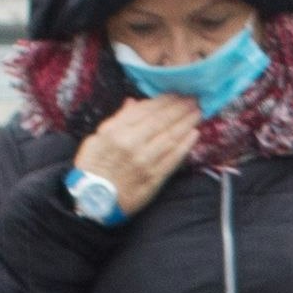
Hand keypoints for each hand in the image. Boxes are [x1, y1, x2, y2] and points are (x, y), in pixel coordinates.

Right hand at [71, 94, 200, 219]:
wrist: (94, 199)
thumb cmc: (94, 166)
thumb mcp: (97, 138)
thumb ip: (118, 120)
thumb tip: (134, 102)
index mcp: (116, 132)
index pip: (145, 111)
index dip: (164, 101)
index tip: (177, 93)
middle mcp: (131, 145)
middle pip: (161, 122)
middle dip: (180, 108)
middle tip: (194, 98)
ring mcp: (144, 162)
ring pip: (170, 138)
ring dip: (186, 123)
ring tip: (198, 112)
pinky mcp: (154, 178)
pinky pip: (173, 159)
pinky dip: (186, 145)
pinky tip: (195, 134)